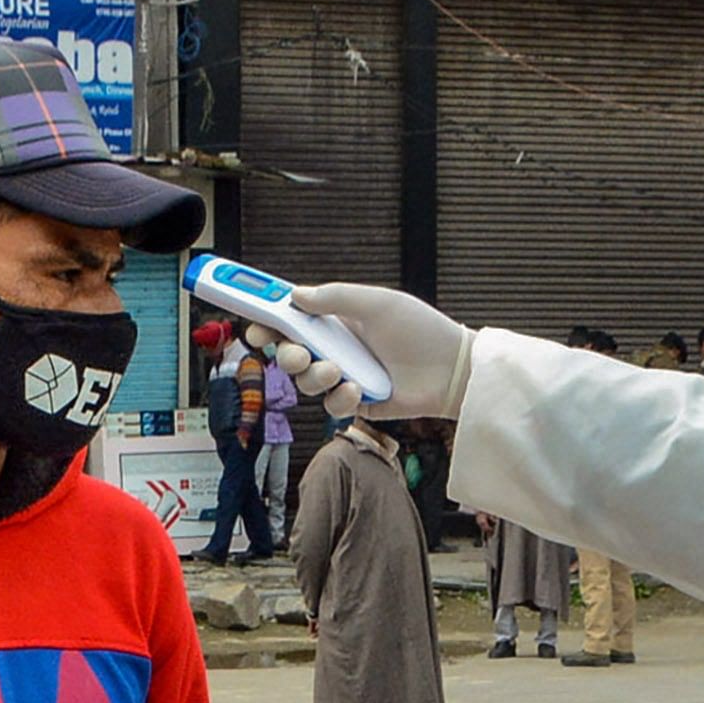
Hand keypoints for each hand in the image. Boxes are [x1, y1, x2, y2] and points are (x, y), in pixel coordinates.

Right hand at [254, 283, 470, 421]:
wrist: (451, 369)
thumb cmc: (419, 330)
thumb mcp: (376, 302)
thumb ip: (334, 297)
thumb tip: (294, 295)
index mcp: (335, 321)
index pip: (291, 320)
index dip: (267, 322)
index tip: (252, 325)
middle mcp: (335, 349)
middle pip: (288, 355)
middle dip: (285, 355)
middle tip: (296, 353)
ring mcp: (344, 377)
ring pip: (305, 383)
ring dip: (315, 377)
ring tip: (339, 371)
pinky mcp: (356, 403)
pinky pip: (331, 406)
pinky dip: (340, 398)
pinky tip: (358, 390)